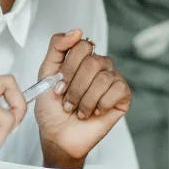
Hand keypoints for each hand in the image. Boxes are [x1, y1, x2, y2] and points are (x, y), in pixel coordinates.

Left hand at [34, 29, 131, 165]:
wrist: (59, 137)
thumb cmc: (52, 109)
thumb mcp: (46, 75)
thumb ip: (57, 48)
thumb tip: (77, 31)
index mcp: (82, 58)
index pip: (81, 46)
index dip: (68, 69)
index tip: (58, 87)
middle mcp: (99, 65)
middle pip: (92, 61)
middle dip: (75, 87)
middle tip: (68, 102)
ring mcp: (112, 79)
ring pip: (103, 77)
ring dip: (85, 100)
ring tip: (79, 110)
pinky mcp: (123, 95)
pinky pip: (117, 89)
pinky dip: (101, 104)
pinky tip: (95, 111)